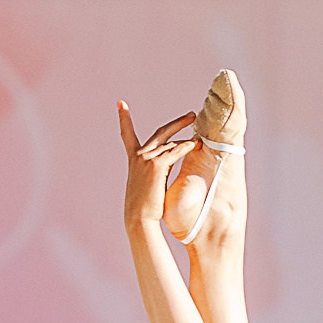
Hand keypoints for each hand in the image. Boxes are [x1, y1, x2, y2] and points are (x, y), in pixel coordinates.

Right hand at [118, 102, 197, 232]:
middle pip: (161, 132)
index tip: (121, 103)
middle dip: (178, 122)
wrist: (139, 219)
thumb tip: (168, 163)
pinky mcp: (156, 165)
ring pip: (171, 143)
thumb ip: (157, 171)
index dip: (124, 118)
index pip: (127, 135)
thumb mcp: (148, 185)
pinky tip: (196, 144)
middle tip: (192, 115)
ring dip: (188, 140)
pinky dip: (186, 147)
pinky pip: (175, 151)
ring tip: (202, 138)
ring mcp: (146, 159)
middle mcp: (139, 156)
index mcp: (134, 160)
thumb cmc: (146, 208)